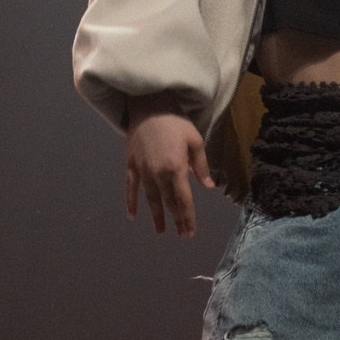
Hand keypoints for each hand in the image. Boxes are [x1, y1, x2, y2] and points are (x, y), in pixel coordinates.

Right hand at [125, 92, 214, 237]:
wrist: (148, 104)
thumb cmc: (176, 121)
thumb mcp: (195, 140)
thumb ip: (201, 166)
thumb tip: (208, 187)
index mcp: (176, 168)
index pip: (184, 199)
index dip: (188, 216)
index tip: (190, 232)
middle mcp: (158, 174)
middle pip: (168, 201)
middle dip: (176, 219)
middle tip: (182, 235)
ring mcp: (143, 170)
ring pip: (150, 198)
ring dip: (156, 216)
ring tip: (161, 231)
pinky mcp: (131, 165)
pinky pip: (131, 188)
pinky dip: (131, 202)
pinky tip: (133, 216)